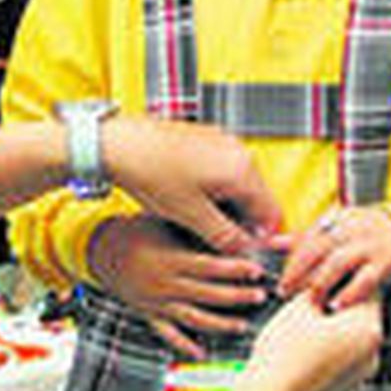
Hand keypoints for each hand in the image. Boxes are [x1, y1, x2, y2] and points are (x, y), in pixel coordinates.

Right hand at [91, 216, 270, 359]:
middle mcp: (165, 284)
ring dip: (221, 324)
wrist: (102, 249)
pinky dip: (185, 346)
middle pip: (208, 295)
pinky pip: (168, 335)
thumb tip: (230, 230)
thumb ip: (195, 229)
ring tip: (242, 325)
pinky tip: (201, 353)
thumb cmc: (136, 232)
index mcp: (170, 259)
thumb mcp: (165, 222)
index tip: (257, 270)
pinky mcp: (149, 315)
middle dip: (237, 297)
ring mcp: (158, 303)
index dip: (236, 270)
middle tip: (259, 296)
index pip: (211, 267)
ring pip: (195, 318)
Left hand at [101, 118, 282, 256]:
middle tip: (222, 239)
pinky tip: (192, 198)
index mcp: (241, 169)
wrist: (119, 143)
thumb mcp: (190, 216)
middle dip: (244, 221)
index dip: (262, 238)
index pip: (272, 212)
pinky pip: (224, 170)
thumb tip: (242, 250)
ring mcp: (223, 142)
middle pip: (258, 197)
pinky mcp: (207, 140)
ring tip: (201, 218)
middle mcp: (238, 151)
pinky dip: (217, 188)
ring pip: (240, 184)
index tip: (249, 251)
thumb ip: (224, 237)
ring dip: (229, 206)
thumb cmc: (148, 171)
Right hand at [247, 293, 382, 390]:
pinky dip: (325, 361)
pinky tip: (298, 362)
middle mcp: (373, 354)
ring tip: (297, 338)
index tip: (320, 282)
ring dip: (331, 336)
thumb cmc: (283, 351)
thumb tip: (325, 286)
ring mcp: (360, 378)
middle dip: (336, 310)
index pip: (365, 289)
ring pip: (349, 345)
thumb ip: (319, 290)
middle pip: (359, 319)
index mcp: (367, 327)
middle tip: (305, 307)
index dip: (341, 280)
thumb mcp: (299, 308)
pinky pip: (339, 369)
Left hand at [278, 206, 390, 308]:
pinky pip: (364, 280)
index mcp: (336, 220)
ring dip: (320, 284)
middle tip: (286, 292)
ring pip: (338, 263)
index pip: (307, 240)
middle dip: (298, 273)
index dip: (292, 262)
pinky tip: (337, 306)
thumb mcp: (336, 228)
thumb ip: (306, 238)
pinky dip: (349, 294)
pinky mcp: (385, 262)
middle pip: (317, 250)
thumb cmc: (364, 234)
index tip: (282, 281)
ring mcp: (369, 244)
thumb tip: (272, 242)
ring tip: (311, 301)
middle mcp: (351, 229)